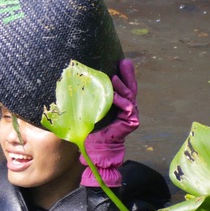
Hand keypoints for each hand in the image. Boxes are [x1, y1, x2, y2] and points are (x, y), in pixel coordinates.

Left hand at [81, 59, 138, 187]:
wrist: (96, 149)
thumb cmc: (90, 130)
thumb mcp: (90, 109)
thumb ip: (90, 97)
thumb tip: (77, 81)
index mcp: (119, 104)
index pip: (123, 86)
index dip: (124, 74)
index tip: (120, 61)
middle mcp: (127, 108)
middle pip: (131, 87)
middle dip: (128, 74)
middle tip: (125, 62)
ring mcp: (131, 115)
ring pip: (129, 95)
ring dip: (121, 85)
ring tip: (114, 77)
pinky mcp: (131, 122)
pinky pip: (126, 107)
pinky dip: (118, 100)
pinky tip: (112, 95)